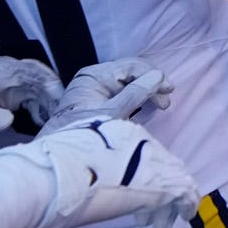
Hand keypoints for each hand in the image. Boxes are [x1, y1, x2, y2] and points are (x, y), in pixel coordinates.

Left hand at [0, 56, 59, 139]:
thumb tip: (7, 121)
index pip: (35, 74)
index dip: (53, 90)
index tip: (65, 111)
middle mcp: (8, 77)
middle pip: (44, 85)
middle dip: (60, 103)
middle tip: (70, 127)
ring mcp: (7, 90)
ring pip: (40, 96)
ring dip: (52, 111)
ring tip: (63, 133)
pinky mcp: (4, 104)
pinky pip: (31, 106)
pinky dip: (41, 117)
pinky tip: (46, 133)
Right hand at [0, 115, 203, 227]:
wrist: (38, 182)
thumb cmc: (41, 176)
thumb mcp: (69, 162)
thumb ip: (89, 165)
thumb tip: (94, 182)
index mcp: (112, 128)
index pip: (143, 149)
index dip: (143, 175)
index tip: (135, 199)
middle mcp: (134, 136)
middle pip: (163, 162)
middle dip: (161, 191)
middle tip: (151, 217)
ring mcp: (147, 157)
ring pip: (176, 177)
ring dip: (170, 203)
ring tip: (160, 226)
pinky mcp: (156, 181)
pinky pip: (184, 191)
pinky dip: (185, 206)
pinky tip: (180, 219)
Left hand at [45, 57, 172, 124]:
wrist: (58, 159)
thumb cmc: (83, 134)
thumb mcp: (112, 114)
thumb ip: (135, 94)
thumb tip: (158, 76)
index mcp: (94, 76)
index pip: (131, 67)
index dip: (153, 76)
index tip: (169, 90)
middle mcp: (94, 78)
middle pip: (130, 74)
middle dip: (151, 84)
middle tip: (166, 102)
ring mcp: (95, 91)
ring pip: (128, 84)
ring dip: (146, 92)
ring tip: (161, 106)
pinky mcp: (97, 103)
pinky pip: (122, 95)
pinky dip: (137, 100)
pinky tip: (146, 107)